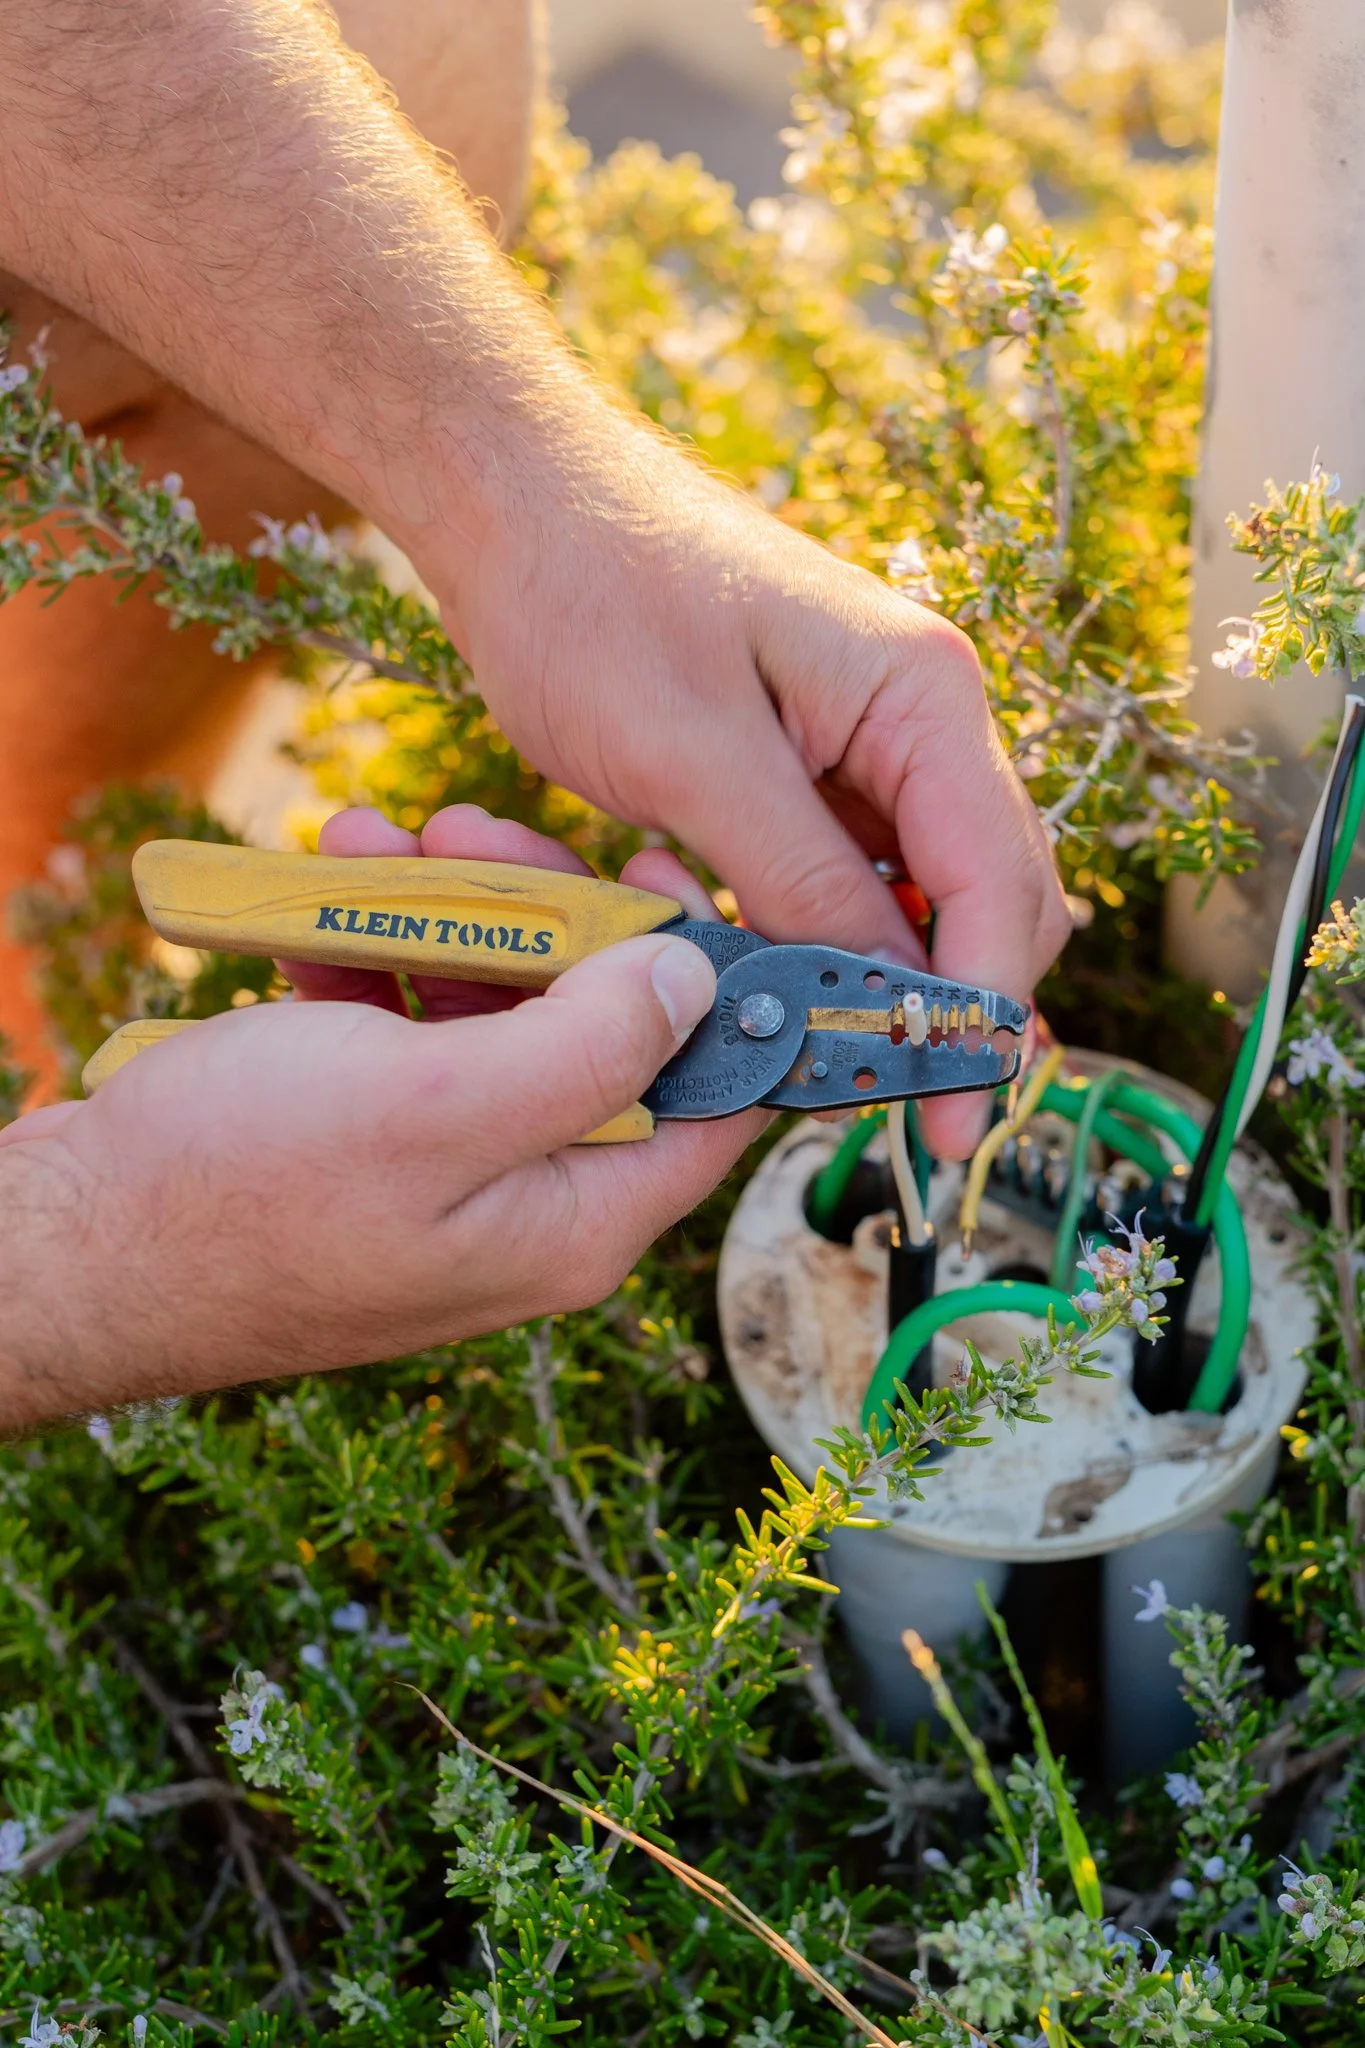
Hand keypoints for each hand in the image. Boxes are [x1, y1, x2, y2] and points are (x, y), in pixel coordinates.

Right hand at [0, 807, 759, 1422]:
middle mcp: (528, 1201)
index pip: (714, 1100)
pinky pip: (408, 1032)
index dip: (719, 983)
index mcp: (576, 1218)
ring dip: (441, 916)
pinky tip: (320, 906)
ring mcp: (447, 1172)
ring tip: (371, 843)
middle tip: (476, 826)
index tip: (674, 872)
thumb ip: (590, 1043)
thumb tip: (699, 977)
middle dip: (543, 913)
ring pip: (493, 1013)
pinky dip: (372, 958)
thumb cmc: (236, 1191)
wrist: (69, 1246)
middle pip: (600, 1031)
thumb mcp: (434, 1104)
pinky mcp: (371, 1144)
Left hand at [426, 425, 1067, 1157]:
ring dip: (888, 978)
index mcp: (921, 694)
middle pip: (982, 895)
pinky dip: (829, 938)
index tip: (947, 1122)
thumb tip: (875, 991)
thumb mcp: (693, 757)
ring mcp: (862, 734)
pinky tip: (786, 991)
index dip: (977, 1015)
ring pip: (917, 891)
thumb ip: (798, 878)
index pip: (996, 885)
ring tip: (842, 1069)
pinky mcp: (801, 756)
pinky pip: (846, 870)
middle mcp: (916, 713)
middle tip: (906, 1120)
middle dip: (950, 1007)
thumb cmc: (590, 592)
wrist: (507, 494)